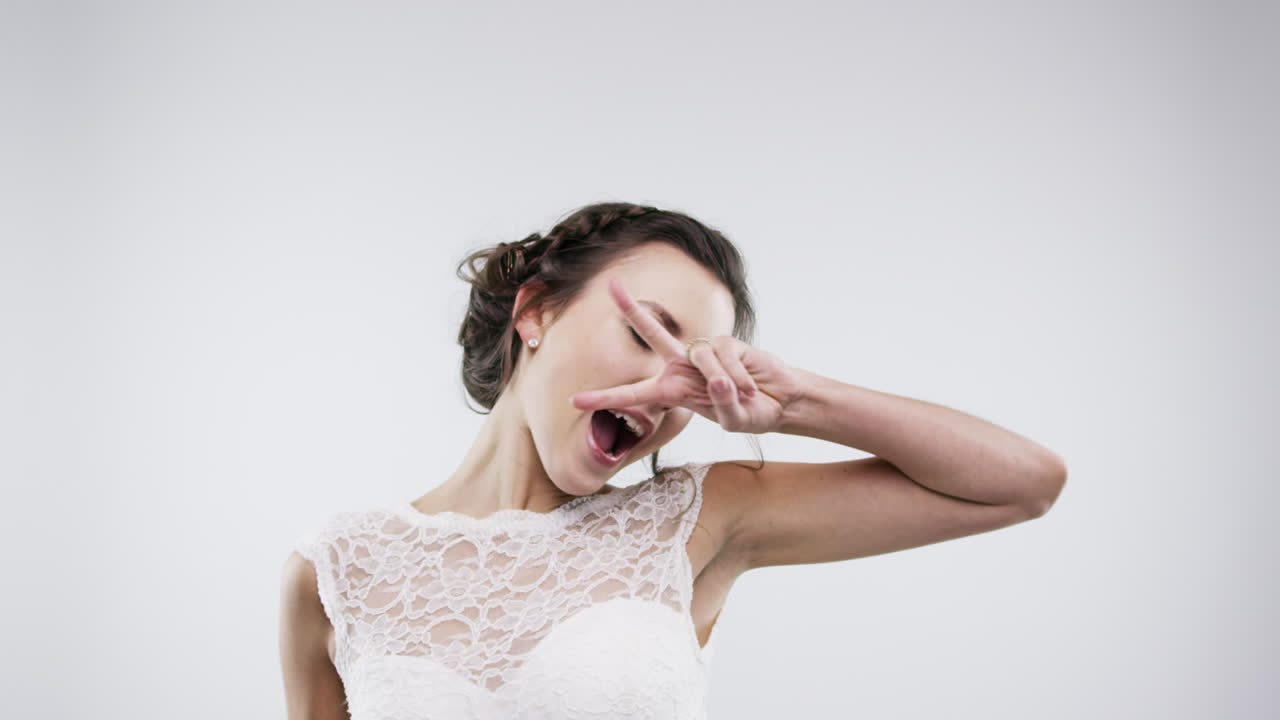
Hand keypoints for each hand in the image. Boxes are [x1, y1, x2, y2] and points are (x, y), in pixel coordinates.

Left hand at [568, 276, 803, 434]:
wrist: (780, 402)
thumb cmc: (750, 413)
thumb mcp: (731, 421)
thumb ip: (721, 406)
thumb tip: (716, 379)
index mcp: (672, 391)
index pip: (634, 395)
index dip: (605, 399)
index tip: (573, 400)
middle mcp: (682, 367)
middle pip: (653, 333)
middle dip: (632, 309)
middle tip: (611, 286)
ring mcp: (704, 353)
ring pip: (701, 358)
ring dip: (724, 385)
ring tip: (741, 396)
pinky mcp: (727, 342)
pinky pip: (724, 357)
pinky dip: (737, 378)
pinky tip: (748, 386)